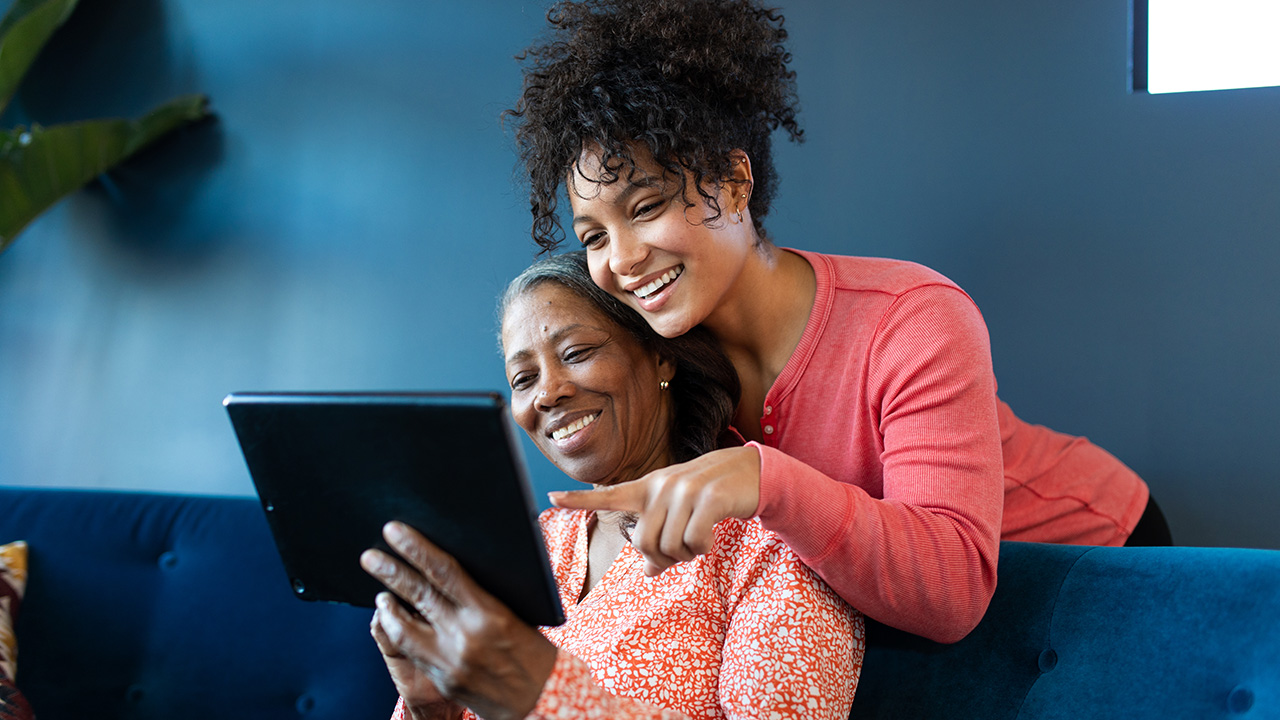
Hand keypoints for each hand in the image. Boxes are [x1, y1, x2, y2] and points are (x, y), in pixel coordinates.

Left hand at [361, 523, 558, 719]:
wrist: (541, 700)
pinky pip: (412, 652)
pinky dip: (399, 633)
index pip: (444, 571)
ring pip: (404, 629)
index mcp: (488, 613)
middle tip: (369, 557)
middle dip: (390, 572)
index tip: (394, 532)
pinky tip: (394, 622)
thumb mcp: (517, 614)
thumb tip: (450, 570)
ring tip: (380, 592)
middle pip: (418, 595)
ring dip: (388, 607)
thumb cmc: (534, 652)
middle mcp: (465, 636)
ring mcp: (450, 661)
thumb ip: (484, 595)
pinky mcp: (443, 680)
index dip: (416, 548)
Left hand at [549, 445, 760, 575]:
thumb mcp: (679, 516)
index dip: (579, 499)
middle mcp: (661, 486)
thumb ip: (660, 541)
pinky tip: (710, 538)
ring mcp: (685, 491)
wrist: (749, 472)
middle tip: (682, 549)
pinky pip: (693, 541)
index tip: (551, 497)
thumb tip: (648, 572)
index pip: (608, 495)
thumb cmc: (707, 498)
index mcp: (648, 488)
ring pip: (669, 546)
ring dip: (686, 555)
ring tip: (699, 539)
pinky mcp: (709, 498)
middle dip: (662, 557)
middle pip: (643, 542)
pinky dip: (701, 549)